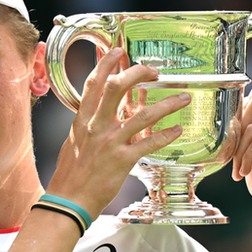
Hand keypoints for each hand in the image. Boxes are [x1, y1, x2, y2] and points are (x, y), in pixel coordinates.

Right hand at [47, 48, 189, 217]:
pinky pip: (149, 143)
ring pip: (143, 115)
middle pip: (118, 88)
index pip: (93, 84)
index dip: (106, 63)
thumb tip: (94, 115)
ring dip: (167, 104)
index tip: (117, 51)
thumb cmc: (70, 175)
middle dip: (138, 73)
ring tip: (182, 98)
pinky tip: (176, 130)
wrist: (68, 200)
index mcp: (82, 121)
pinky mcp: (123, 160)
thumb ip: (86, 126)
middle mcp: (96, 127)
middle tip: (154, 71)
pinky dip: (166, 135)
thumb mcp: (73, 142)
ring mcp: (111, 142)